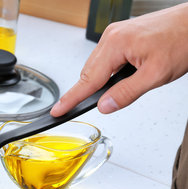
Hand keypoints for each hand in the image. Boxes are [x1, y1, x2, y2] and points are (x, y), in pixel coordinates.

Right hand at [50, 3, 187, 115]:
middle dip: (88, 90)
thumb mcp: (156, 75)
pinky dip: (108, 70)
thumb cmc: (183, 40)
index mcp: (116, 44)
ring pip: (97, 66)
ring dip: (101, 80)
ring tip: (119, 88)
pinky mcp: (122, 34)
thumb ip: (126, 93)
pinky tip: (120, 76)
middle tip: (84, 107)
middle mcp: (112, 36)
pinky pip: (106, 57)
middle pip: (89, 73)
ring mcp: (116, 34)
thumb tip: (105, 106)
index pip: (87, 80)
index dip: (72, 98)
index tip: (58, 110)